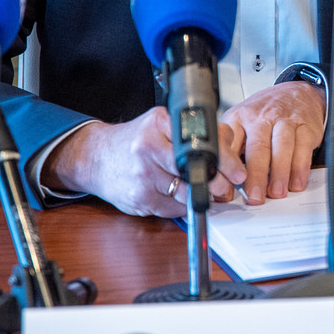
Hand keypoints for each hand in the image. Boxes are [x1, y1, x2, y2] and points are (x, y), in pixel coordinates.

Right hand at [42, 107, 245, 217]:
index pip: (200, 143)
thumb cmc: (134, 141)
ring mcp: (142, 176)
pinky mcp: (139, 199)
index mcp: (158, 124)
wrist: (96, 158)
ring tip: (205, 191)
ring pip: (186, 193)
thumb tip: (229, 150)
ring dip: (201, 196)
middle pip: (195, 171)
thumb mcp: (162, 124)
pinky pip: (172, 210)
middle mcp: (148, 148)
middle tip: (226, 186)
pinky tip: (179, 197)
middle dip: (217, 183)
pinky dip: (181, 206)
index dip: (224, 160)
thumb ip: (194, 133)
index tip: (237, 171)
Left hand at [222, 82, 325, 203]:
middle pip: (257, 146)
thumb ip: (232, 160)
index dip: (228, 163)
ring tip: (276, 192)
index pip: (228, 140)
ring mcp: (284, 120)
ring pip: (282, 145)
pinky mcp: (305, 126)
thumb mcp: (241, 129)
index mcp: (238, 120)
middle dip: (256, 174)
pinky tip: (296, 182)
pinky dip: (300, 167)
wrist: (295, 93)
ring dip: (279, 172)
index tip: (231, 182)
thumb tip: (224, 193)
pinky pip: (303, 147)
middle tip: (255, 196)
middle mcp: (260, 118)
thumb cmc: (264, 116)